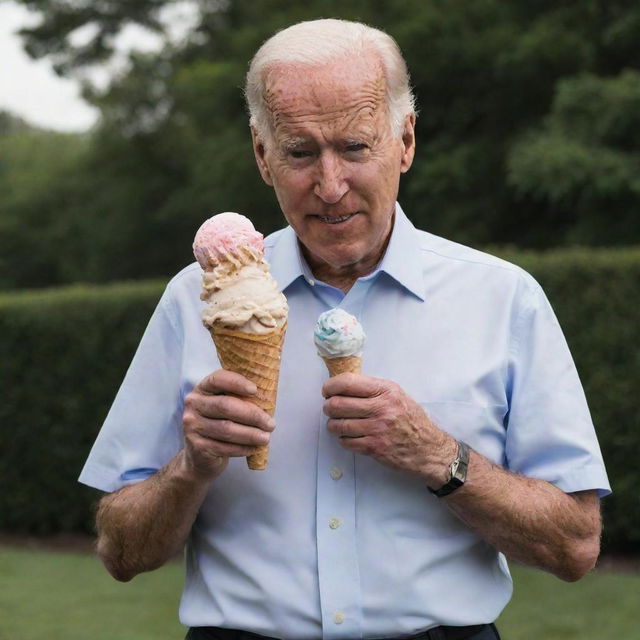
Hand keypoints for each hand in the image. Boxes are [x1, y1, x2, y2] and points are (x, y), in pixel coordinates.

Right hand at [182, 370, 274, 478]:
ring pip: (227, 429)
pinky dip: (243, 448)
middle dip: (253, 415)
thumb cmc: (220, 423)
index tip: (255, 390)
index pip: (218, 379)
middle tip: (270, 424)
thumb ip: (240, 398)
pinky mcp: (197, 446)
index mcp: (203, 388)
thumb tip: (268, 399)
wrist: (199, 455)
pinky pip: (224, 447)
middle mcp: (194, 405)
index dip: (237, 382)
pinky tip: (255, 448)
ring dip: (251, 434)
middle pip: (226, 406)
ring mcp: (192, 426)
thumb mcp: (225, 405)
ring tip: (266, 438)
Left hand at [322, 374, 455, 483]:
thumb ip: (372, 389)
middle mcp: (381, 408)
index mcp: (385, 390)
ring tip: (337, 423)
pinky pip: (345, 442)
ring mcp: (377, 429)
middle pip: (337, 404)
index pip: (347, 382)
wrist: (428, 448)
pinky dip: (342, 439)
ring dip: (332, 424)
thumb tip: (342, 385)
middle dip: (328, 406)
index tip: (327, 390)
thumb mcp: (396, 395)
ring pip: (338, 425)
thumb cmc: (410, 419)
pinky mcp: (374, 448)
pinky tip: (348, 436)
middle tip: (330, 408)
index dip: (330, 386)